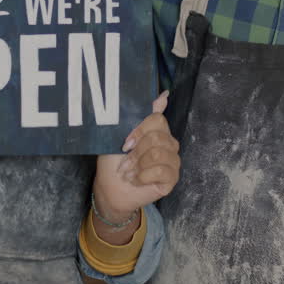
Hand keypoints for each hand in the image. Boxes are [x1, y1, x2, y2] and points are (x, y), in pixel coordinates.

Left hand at [93, 92, 179, 219]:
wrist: (111, 188)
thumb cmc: (115, 162)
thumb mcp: (122, 134)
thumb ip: (142, 115)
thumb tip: (164, 95)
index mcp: (158, 131)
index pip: (158, 120)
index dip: (139, 130)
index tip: (125, 144)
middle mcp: (169, 144)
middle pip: (157, 137)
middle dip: (136, 151)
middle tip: (125, 162)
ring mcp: (172, 161)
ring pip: (158, 154)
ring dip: (138, 164)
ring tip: (129, 172)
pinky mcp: (172, 178)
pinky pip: (161, 171)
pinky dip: (143, 176)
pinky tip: (136, 180)